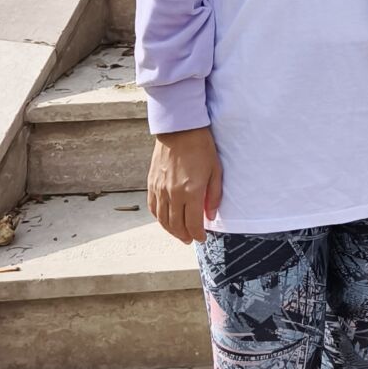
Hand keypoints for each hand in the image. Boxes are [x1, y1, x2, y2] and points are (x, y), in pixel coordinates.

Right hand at [148, 126, 222, 242]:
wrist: (179, 129)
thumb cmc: (201, 148)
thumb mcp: (215, 171)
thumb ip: (214, 196)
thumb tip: (210, 216)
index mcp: (192, 192)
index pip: (193, 223)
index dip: (198, 234)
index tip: (202, 238)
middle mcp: (173, 194)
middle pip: (176, 225)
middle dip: (184, 236)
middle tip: (190, 239)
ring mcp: (160, 189)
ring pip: (163, 219)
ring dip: (171, 230)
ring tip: (179, 234)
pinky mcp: (152, 183)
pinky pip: (153, 207)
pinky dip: (159, 218)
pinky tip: (165, 220)